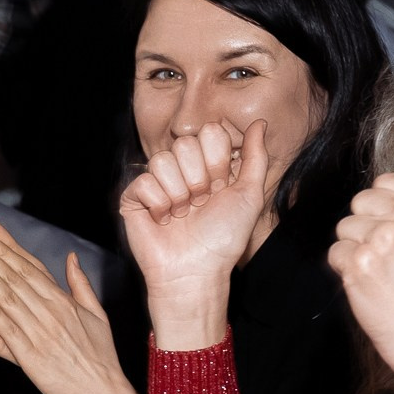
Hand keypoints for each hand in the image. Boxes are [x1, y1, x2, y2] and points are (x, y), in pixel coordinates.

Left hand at [0, 218, 136, 393]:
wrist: (101, 393)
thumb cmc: (100, 356)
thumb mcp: (97, 314)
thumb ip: (81, 284)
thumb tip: (71, 258)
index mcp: (64, 302)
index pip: (31, 270)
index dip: (8, 252)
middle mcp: (50, 313)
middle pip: (15, 278)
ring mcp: (38, 333)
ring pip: (7, 297)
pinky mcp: (29, 355)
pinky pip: (6, 327)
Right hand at [118, 120, 281, 347]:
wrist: (196, 270)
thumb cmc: (223, 238)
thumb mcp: (250, 194)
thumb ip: (256, 156)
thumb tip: (259, 123)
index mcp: (208, 164)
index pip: (209, 133)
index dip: (217, 161)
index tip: (221, 187)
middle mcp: (181, 170)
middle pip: (184, 143)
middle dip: (199, 178)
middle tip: (201, 203)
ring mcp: (156, 182)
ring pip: (162, 160)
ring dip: (179, 193)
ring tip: (182, 214)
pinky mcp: (133, 197)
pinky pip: (143, 182)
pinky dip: (159, 205)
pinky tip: (164, 220)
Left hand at [327, 152, 393, 393]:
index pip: (383, 184)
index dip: (385, 211)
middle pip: (360, 203)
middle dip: (368, 229)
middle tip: (393, 261)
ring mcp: (383, 239)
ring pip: (345, 229)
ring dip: (356, 252)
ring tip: (384, 274)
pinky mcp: (359, 263)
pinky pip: (335, 253)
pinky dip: (346, 272)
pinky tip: (371, 287)